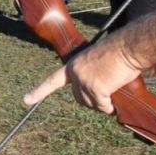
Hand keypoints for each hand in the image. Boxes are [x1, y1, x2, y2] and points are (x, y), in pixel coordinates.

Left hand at [24, 31, 143, 115]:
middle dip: (91, 101)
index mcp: (73, 64)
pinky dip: (109, 107)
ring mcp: (84, 81)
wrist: (128, 47)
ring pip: (91, 104)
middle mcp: (75, 73)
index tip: (26, 100)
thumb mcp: (96, 61)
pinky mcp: (96, 88)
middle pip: (78, 98)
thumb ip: (89, 74)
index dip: (39, 91)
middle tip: (106, 95)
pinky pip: (103, 106)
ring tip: (113, 92)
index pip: (52, 80)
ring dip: (102, 104)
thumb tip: (93, 95)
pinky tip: (115, 98)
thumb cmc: (118, 53)